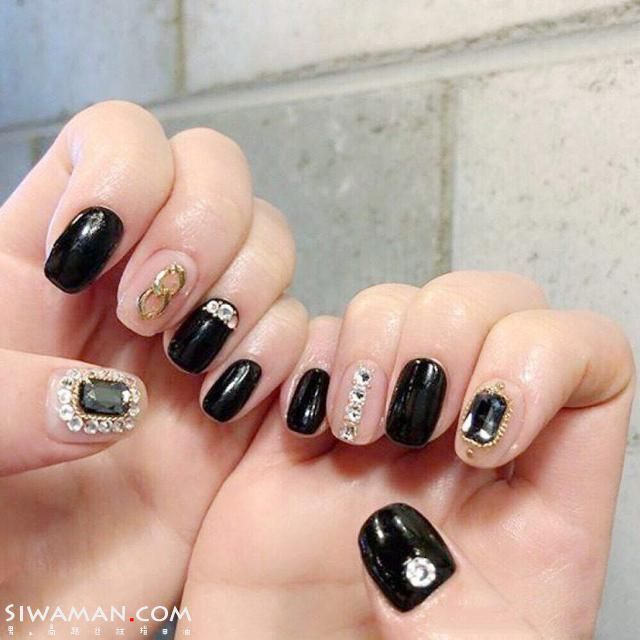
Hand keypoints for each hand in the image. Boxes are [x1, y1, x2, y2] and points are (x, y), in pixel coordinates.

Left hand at [0, 101, 305, 635]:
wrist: (24, 616)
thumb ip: (3, 397)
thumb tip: (112, 399)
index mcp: (52, 256)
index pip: (122, 141)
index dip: (128, 172)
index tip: (96, 253)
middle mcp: (138, 282)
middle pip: (216, 176)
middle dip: (206, 229)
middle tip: (155, 312)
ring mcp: (200, 336)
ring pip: (270, 247)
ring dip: (249, 293)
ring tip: (194, 366)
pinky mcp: (247, 397)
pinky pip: (300, 336)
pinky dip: (283, 354)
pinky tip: (226, 405)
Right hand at [179, 274, 633, 638]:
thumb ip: (483, 601)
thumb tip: (413, 516)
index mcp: (535, 482)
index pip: (586, 355)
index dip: (544, 361)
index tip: (482, 437)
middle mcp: (460, 429)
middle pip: (495, 300)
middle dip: (449, 335)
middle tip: (408, 421)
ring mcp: (383, 410)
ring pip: (400, 303)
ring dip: (373, 343)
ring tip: (349, 430)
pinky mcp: (308, 413)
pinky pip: (312, 336)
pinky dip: (306, 360)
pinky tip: (300, 426)